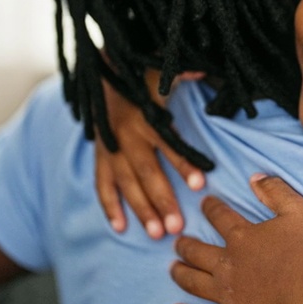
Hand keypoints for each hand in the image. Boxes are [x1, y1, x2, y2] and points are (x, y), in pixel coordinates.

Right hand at [95, 70, 205, 236]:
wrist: (104, 73)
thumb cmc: (143, 76)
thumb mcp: (162, 70)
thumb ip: (183, 72)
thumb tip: (202, 69)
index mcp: (145, 116)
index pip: (169, 144)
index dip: (184, 163)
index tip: (200, 185)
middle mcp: (126, 135)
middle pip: (147, 173)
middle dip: (163, 200)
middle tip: (178, 227)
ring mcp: (110, 149)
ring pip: (126, 185)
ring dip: (141, 210)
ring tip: (158, 234)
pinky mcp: (100, 157)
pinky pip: (102, 185)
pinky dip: (110, 206)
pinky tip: (120, 227)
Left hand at [170, 175, 302, 303]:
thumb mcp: (297, 209)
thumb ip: (275, 191)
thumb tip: (255, 177)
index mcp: (242, 237)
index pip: (219, 217)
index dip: (210, 208)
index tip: (204, 203)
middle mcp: (228, 264)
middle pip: (198, 252)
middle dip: (185, 245)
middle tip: (177, 242)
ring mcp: (227, 293)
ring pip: (194, 282)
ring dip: (181, 274)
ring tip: (173, 270)